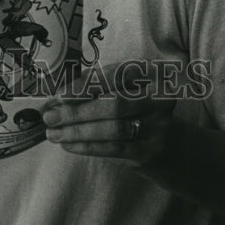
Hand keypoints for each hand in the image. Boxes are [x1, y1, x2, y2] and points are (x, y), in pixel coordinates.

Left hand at [43, 66, 175, 167]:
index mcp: (153, 73)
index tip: (60, 95)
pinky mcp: (151, 151)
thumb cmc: (138, 108)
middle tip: (50, 116)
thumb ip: (97, 86)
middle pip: (113, 105)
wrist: (174, 145)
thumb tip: (57, 97)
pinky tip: (68, 144)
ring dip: (77, 132)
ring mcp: (159, 127)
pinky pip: (114, 149)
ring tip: (53, 132)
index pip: (117, 75)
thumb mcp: (125, 88)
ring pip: (112, 130)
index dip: (87, 85)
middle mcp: (161, 98)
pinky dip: (87, 147)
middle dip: (77, 112)